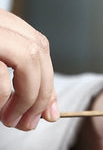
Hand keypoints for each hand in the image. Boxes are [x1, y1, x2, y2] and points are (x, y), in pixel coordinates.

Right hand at [0, 9, 58, 130]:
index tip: (49, 114)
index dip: (49, 82)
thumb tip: (50, 114)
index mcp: (2, 25)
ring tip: (12, 121)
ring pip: (28, 58)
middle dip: (42, 94)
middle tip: (30, 124)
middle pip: (38, 52)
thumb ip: (23, 87)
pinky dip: (3, 96)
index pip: (39, 47)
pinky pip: (1, 72)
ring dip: (27, 97)